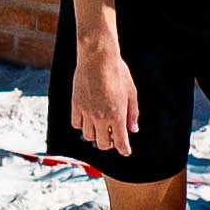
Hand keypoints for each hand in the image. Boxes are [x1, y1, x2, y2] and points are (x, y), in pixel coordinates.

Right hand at [71, 34, 138, 157]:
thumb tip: (133, 129)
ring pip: (88, 136)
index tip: (126, 151)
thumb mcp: (132, 93)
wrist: (98, 58)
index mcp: (117, 115)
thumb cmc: (117, 72)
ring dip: (95, 135)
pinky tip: (87, 119)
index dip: (124, 150)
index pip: (120, 142)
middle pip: (103, 144)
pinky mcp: (76, 105)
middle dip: (109, 143)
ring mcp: (86, 112)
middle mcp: (101, 118)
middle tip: (113, 137)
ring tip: (100, 128)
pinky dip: (82, 125)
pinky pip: (76, 124)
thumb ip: (132, 114)